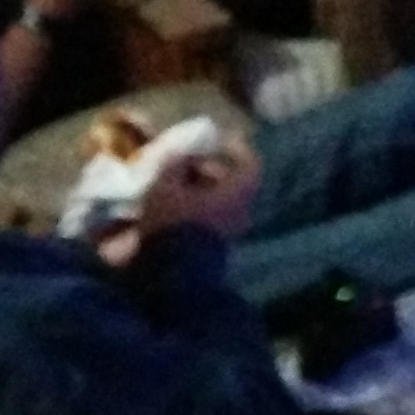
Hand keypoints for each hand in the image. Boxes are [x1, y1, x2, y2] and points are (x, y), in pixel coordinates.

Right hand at [129, 136, 258, 243]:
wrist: (174, 274)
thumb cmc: (174, 222)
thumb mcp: (166, 187)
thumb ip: (176, 165)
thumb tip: (182, 155)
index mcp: (238, 191)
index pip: (248, 163)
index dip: (234, 149)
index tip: (217, 141)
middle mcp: (242, 210)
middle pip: (231, 182)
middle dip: (207, 170)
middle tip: (182, 164)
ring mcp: (231, 231)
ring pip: (219, 201)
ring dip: (198, 190)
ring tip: (172, 183)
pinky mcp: (216, 246)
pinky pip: (210, 218)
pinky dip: (195, 207)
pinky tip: (171, 205)